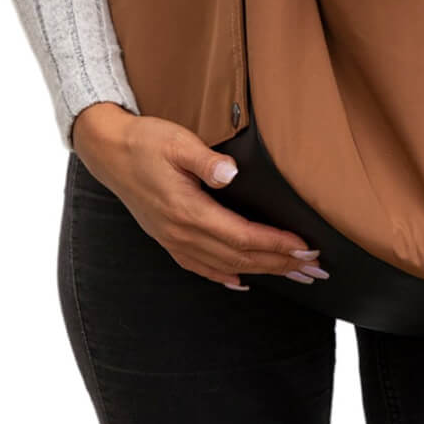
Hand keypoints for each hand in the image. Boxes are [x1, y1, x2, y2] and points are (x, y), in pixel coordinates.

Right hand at [70, 102, 329, 290]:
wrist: (108, 152)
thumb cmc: (145, 141)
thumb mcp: (177, 141)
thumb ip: (205, 160)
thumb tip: (231, 173)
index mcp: (187, 211)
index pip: (242, 236)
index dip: (275, 244)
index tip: (305, 246)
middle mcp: (181, 233)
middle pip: (239, 258)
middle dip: (280, 264)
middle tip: (315, 269)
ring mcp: (172, 240)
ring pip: (225, 266)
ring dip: (263, 272)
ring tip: (295, 276)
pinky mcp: (167, 239)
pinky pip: (200, 267)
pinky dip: (225, 277)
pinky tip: (242, 283)